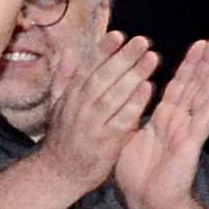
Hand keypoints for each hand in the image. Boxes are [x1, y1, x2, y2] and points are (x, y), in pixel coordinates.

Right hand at [32, 30, 156, 186]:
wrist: (59, 174)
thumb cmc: (63, 138)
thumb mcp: (57, 105)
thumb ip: (64, 77)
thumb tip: (69, 52)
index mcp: (71, 96)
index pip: (89, 68)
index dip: (103, 50)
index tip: (119, 35)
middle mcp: (80, 107)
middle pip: (103, 77)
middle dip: (123, 57)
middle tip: (142, 41)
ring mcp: (92, 124)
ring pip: (113, 95)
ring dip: (133, 75)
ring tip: (152, 58)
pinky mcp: (105, 141)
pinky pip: (122, 119)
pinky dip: (135, 103)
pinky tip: (148, 89)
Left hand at [116, 37, 208, 208]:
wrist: (145, 201)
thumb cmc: (137, 174)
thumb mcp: (129, 137)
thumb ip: (133, 116)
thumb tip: (128, 98)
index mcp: (165, 117)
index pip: (179, 84)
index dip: (188, 64)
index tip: (198, 44)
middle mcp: (179, 120)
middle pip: (195, 84)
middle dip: (206, 61)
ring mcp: (188, 129)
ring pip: (204, 95)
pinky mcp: (191, 142)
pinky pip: (204, 117)